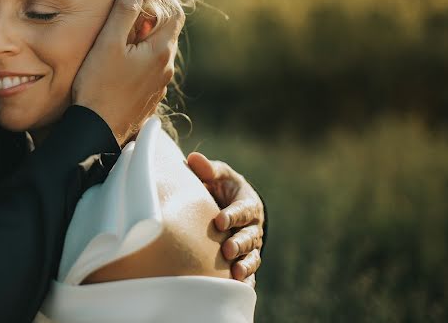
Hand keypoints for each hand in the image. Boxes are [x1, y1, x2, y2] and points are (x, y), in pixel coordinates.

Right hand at [72, 0, 184, 144]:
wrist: (96, 130)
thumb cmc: (100, 85)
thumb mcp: (108, 42)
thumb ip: (124, 12)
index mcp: (161, 51)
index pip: (174, 15)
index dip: (157, 5)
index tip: (135, 6)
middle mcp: (166, 68)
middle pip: (165, 34)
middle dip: (146, 24)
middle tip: (119, 26)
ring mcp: (159, 85)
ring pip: (157, 54)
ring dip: (141, 45)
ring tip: (115, 48)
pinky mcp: (149, 98)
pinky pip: (150, 72)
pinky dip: (138, 63)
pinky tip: (116, 69)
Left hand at [186, 153, 263, 285]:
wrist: (231, 204)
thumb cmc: (221, 186)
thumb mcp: (218, 175)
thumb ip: (208, 169)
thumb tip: (194, 159)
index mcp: (248, 203)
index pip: (242, 210)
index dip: (233, 215)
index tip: (219, 221)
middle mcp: (253, 226)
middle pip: (249, 236)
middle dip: (239, 243)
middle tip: (227, 249)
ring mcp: (251, 244)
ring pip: (251, 256)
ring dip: (245, 264)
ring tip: (236, 272)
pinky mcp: (246, 259)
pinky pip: (249, 272)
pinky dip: (246, 280)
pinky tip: (239, 288)